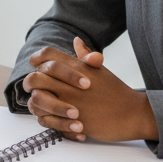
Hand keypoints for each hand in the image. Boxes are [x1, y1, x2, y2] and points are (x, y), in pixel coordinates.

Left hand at [21, 38, 157, 142]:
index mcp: (77, 67)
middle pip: (35, 77)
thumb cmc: (117, 92)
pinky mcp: (72, 120)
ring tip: (42, 104)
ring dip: (35, 103)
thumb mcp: (100, 71)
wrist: (133, 114)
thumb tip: (76, 41)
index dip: (37, 58)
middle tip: (34, 87)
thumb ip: (85, 57)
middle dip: (30, 82)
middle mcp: (71, 82)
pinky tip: (52, 118)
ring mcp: (70, 102)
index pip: (47, 55)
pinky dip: (45, 120)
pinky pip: (45, 120)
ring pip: (36, 99)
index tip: (35, 65)